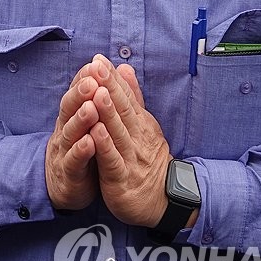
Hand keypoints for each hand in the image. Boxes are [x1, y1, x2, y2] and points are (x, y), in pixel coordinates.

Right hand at [45, 60, 102, 211]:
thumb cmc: (81, 150)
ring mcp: (64, 150)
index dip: (84, 79)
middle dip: (80, 93)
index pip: (77, 93)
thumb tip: (110, 70)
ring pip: (70, 132)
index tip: (96, 63)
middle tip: (92, 79)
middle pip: (70, 108)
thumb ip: (100, 98)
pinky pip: (73, 161)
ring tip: (91, 107)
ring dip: (80, 119)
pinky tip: (89, 142)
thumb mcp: (90, 123)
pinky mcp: (67, 172)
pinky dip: (81, 151)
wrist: (63, 186)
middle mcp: (65, 129)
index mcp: (72, 116)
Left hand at [86, 55, 172, 226]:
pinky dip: (105, 145)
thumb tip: (125, 68)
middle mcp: (136, 137)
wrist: (165, 201)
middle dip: (109, 87)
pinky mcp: (122, 178)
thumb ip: (132, 97)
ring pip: (118, 132)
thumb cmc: (148, 160)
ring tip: (97, 92)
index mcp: (139, 124)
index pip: (125, 97)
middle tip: (96, 67)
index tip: (98, 59)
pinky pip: (113, 160)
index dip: (111, 79)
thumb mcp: (143, 126)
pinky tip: (95, 131)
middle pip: (122, 110)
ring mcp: (130, 158)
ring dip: (107, 112)